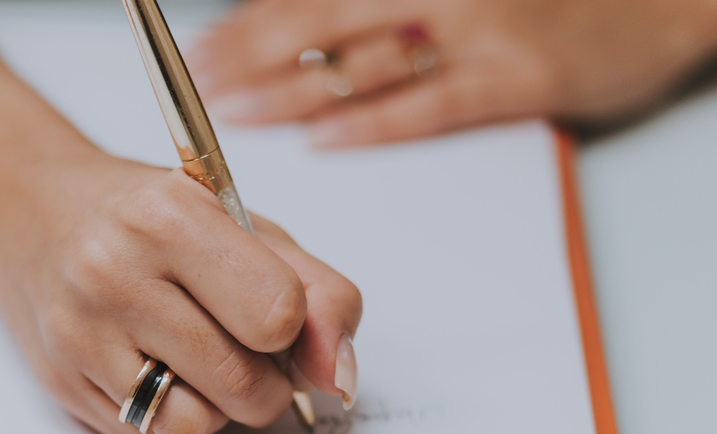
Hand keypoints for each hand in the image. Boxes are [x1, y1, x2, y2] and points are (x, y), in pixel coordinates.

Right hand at [0, 157, 361, 433]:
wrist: (30, 211)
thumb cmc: (147, 218)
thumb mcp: (241, 223)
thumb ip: (316, 290)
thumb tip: (340, 376)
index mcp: (170, 217)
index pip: (277, 315)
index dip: (294, 329)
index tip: (273, 314)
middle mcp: (114, 274)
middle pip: (244, 385)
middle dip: (265, 381)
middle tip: (241, 344)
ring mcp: (80, 334)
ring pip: (195, 426)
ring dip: (217, 410)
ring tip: (197, 362)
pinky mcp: (60, 382)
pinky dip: (173, 424)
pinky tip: (156, 374)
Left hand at [188, 0, 716, 146]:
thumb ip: (387, 6)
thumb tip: (316, 24)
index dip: (254, 17)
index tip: (204, 42)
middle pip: (323, 20)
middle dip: (252, 52)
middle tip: (199, 80)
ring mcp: (479, 32)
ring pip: (364, 62)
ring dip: (291, 88)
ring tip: (236, 110)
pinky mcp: (517, 80)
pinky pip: (429, 105)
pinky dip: (372, 123)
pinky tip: (324, 138)